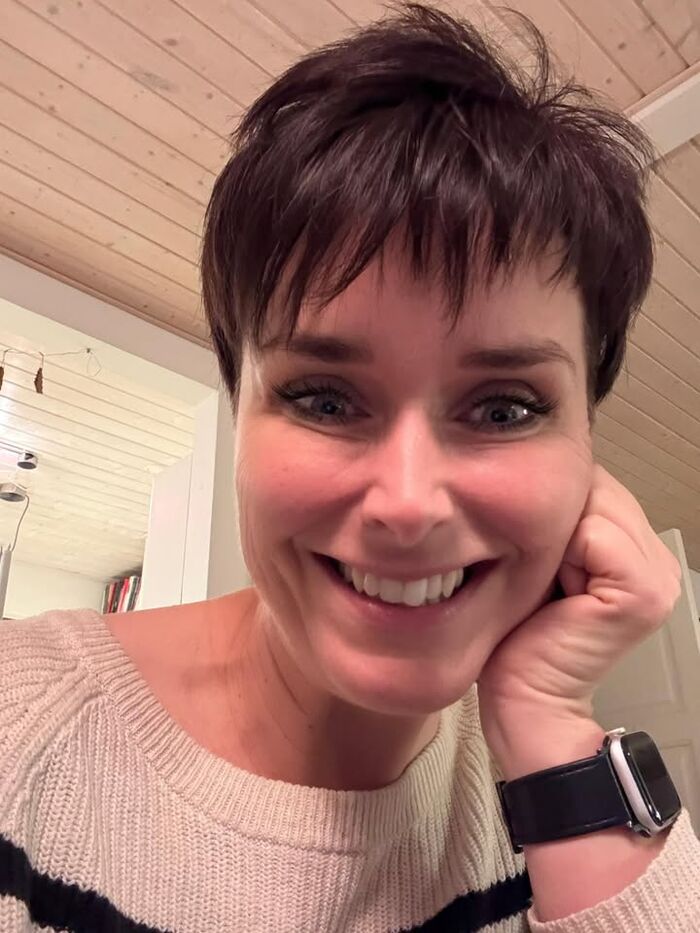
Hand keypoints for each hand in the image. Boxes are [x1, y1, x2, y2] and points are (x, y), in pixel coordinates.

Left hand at [478, 464, 682, 777]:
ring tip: (543, 578)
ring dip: (552, 534)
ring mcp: (658, 576)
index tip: (526, 545)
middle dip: (551, 514)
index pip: (593, 480)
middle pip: (595, 487)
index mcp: (637, 549)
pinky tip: (552, 588)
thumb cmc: (519, 635)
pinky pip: (593, 533)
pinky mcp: (642, 592)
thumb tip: (540, 466)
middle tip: (533, 567)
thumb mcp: (538, 560)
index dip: (549, 501)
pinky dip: (559, 553)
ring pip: (592, 504)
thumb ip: (556, 517)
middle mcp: (657, 560)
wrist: (525, 700)